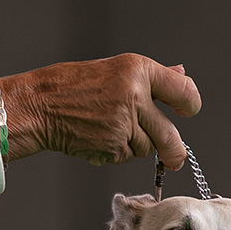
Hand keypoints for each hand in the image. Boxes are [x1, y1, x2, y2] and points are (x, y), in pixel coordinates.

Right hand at [0, 54, 199, 169]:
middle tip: (175, 159)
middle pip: (169, 133)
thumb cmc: (73, 86)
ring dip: (133, 145)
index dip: (190, 105)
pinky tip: (97, 138)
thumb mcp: (116, 70)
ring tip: (108, 129)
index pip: (182, 91)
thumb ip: (152, 77)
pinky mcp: (111, 147)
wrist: (40, 106)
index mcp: (138, 70)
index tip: (188, 111)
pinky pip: (125, 156)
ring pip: (145, 148)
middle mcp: (135, 96)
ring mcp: (123, 124)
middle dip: (173, 151)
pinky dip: (115, 153)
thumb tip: (181, 74)